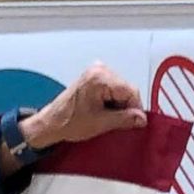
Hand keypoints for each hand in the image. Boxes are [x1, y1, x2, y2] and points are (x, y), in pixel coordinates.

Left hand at [24, 62, 147, 148]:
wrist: (51, 123)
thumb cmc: (69, 122)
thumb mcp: (101, 123)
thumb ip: (124, 119)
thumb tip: (142, 118)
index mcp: (100, 78)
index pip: (131, 91)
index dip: (135, 108)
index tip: (135, 123)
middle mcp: (99, 69)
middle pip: (127, 88)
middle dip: (126, 106)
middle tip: (118, 122)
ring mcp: (96, 71)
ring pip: (121, 89)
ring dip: (119, 104)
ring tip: (107, 117)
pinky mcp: (94, 77)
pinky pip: (112, 88)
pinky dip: (112, 100)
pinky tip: (103, 110)